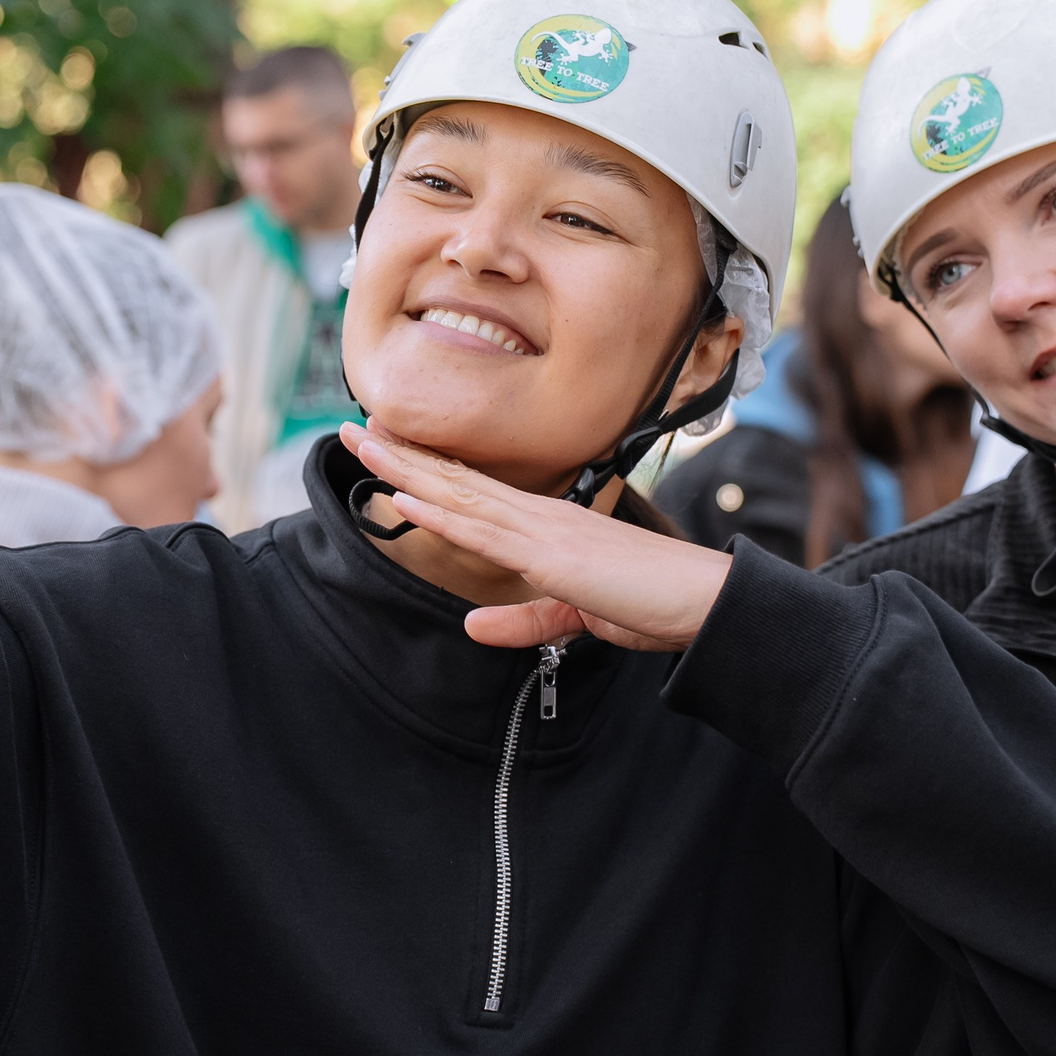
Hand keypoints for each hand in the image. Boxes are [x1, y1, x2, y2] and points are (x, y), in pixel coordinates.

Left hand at [340, 424, 732, 650]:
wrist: (703, 602)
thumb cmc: (652, 603)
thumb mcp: (573, 617)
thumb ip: (523, 621)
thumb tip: (473, 627)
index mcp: (545, 527)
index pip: (473, 493)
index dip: (427, 469)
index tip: (386, 448)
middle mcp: (539, 517)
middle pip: (457, 481)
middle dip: (402, 454)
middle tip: (352, 428)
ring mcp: (544, 530)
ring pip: (460, 494)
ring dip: (406, 469)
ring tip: (361, 444)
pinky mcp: (552, 556)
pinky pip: (485, 532)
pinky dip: (440, 512)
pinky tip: (403, 495)